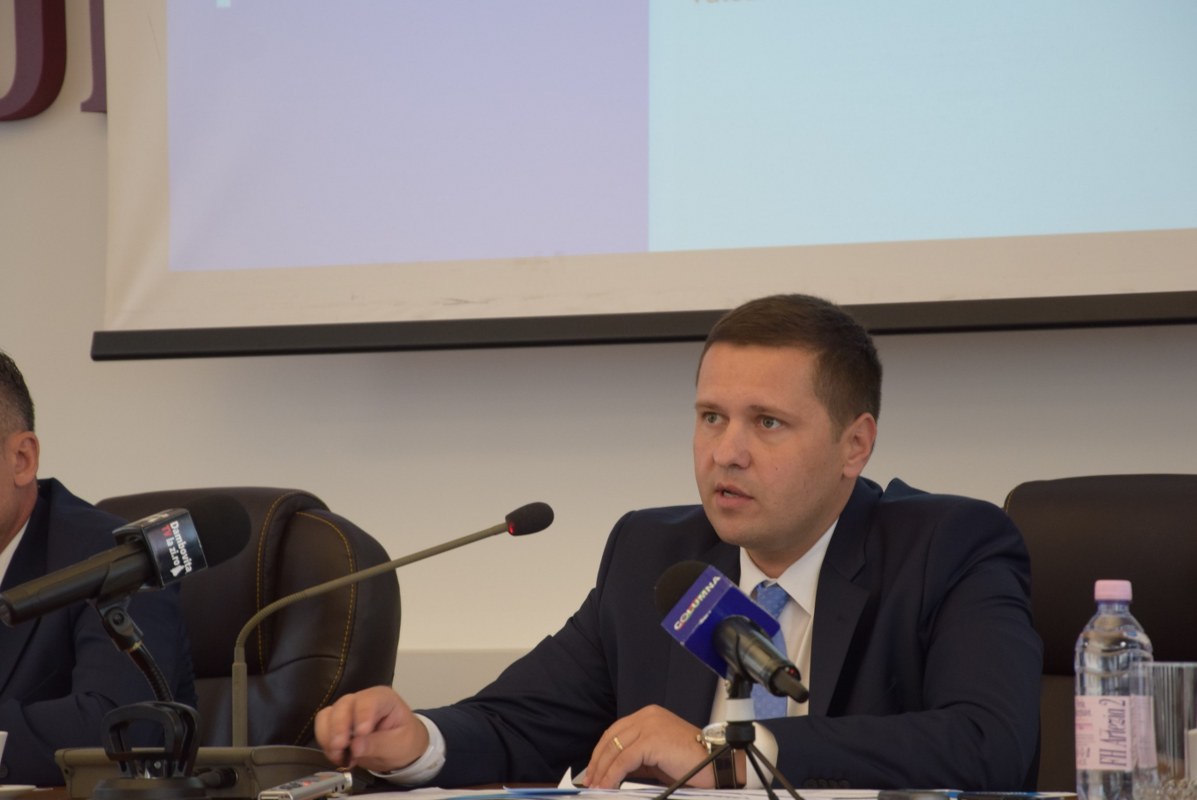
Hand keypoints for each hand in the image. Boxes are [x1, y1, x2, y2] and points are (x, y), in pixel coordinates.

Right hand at [314, 686, 429, 771]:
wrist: (398, 750)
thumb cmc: (404, 741)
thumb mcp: (398, 744)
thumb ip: (378, 744)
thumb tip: (355, 747)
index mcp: (383, 698)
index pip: (368, 700)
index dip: (362, 714)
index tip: (361, 733)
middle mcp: (362, 701)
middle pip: (343, 705)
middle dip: (339, 727)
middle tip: (340, 747)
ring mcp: (347, 712)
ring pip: (327, 716)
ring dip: (328, 737)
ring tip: (339, 756)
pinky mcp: (336, 725)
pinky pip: (323, 730)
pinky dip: (325, 744)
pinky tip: (338, 757)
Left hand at [583, 705, 713, 788]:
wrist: (716, 764)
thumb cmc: (691, 763)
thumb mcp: (657, 757)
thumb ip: (637, 758)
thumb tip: (612, 771)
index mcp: (649, 716)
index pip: (615, 731)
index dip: (601, 751)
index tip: (594, 770)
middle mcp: (647, 716)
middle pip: (611, 738)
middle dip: (598, 762)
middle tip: (590, 781)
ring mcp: (650, 725)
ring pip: (615, 749)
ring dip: (603, 770)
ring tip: (597, 786)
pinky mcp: (652, 739)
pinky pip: (624, 760)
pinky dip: (613, 775)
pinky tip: (609, 786)